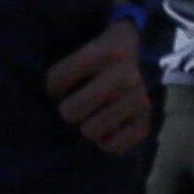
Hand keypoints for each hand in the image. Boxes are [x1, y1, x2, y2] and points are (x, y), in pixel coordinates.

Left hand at [40, 15, 151, 157]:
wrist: (134, 49)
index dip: (53, 85)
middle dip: (68, 110)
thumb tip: (47, 99)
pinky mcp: (146, 120)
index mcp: (104, 53)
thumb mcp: (80, 47)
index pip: (55, 80)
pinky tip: (108, 127)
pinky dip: (106, 142)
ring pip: (89, 131)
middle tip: (78, 103)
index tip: (62, 82)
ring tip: (95, 112)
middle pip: (70, 112)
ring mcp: (138, 100)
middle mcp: (124, 76)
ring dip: (87, 125)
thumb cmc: (96, 54)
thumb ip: (61, 71)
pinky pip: (112, 146)